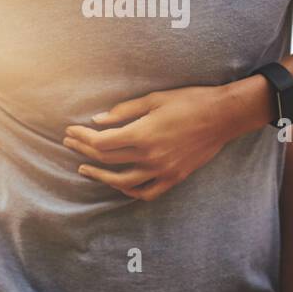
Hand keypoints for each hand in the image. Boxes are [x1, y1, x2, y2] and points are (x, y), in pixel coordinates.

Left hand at [62, 85, 230, 200]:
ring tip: (84, 169)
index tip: (70, 131)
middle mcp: (150, 156)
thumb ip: (124, 112)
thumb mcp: (154, 99)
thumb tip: (97, 121)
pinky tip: (119, 185)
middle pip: (107, 159)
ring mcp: (162, 170)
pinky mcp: (174, 177)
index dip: (81, 138)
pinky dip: (129, 191)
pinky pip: (146, 192)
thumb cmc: (189, 101)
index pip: (101, 143)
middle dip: (83, 151)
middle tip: (69, 144)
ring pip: (122, 182)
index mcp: (143, 134)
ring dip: (100, 176)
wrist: (223, 116)